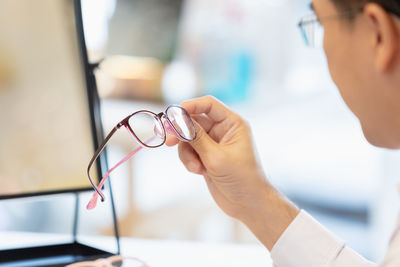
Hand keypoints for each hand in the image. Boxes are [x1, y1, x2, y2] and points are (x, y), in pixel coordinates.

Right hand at [167, 96, 298, 249]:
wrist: (247, 204)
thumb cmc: (241, 178)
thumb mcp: (216, 156)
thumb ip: (195, 137)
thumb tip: (178, 120)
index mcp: (232, 124)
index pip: (208, 105)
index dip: (190, 106)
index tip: (172, 114)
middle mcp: (223, 130)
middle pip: (194, 120)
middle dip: (182, 132)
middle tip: (169, 140)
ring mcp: (214, 144)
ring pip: (188, 138)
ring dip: (186, 152)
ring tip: (195, 167)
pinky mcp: (206, 156)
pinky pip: (189, 151)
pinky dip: (189, 160)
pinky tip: (199, 171)